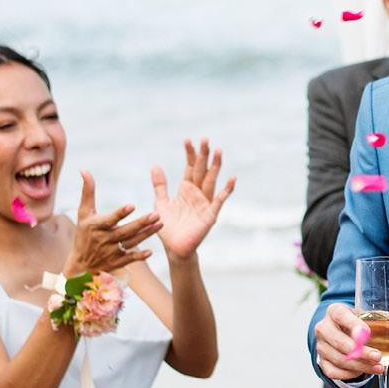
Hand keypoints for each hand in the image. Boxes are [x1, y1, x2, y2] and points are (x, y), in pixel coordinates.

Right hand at [62, 171, 160, 277]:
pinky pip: (129, 259)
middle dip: (141, 223)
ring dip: (146, 234)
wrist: (80, 264)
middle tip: (156, 214)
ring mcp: (110, 252)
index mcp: (95, 226)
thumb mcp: (84, 213)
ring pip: (131, 242)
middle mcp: (103, 240)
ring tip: (160, 224)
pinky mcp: (116, 262)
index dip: (120, 213)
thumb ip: (88, 192)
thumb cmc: (83, 233)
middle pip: (125, 231)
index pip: (110, 219)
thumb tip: (84, 170)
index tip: (132, 206)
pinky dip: (139, 256)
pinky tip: (151, 251)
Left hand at [153, 139, 235, 260]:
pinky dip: (226, 190)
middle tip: (206, 139)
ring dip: (215, 166)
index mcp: (187, 189)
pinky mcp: (211, 214)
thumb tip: (155, 166)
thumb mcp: (161, 202)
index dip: (190, 154)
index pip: (190, 167)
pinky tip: (232, 179)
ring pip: (211, 180)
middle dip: (203, 155)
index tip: (188, 140)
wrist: (174, 248)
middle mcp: (198, 193)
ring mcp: (205, 202)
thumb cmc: (168, 227)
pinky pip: (220, 200)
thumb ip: (160, 185)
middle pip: (202, 170)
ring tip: (218, 151)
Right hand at [314, 303, 388, 380]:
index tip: (368, 333)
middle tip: (378, 357)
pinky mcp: (321, 361)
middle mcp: (324, 327)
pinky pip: (333, 371)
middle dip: (360, 352)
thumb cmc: (357, 323)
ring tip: (378, 368)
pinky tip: (363, 371)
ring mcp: (320, 346)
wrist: (337, 331)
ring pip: (338, 359)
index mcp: (335, 311)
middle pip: (339, 341)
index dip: (353, 324)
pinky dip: (349, 374)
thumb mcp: (370, 318)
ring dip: (360, 365)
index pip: (340, 315)